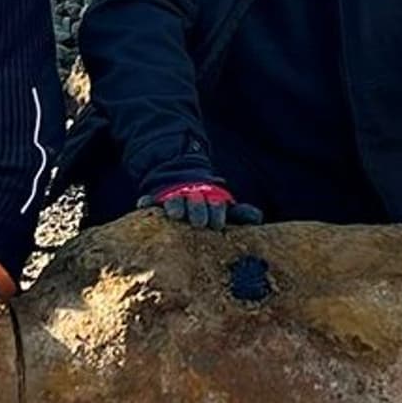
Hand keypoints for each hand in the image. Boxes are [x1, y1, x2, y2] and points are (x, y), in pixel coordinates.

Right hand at [144, 178, 262, 232]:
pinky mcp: (155, 198)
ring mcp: (173, 195)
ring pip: (175, 200)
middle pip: (196, 202)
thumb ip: (240, 213)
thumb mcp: (225, 207)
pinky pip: (149, 199)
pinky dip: (147, 201)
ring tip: (175, 214)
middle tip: (199, 223)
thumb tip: (258, 218)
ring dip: (176, 205)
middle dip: (198, 210)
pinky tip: (144, 205)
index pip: (215, 203)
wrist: (180, 177)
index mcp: (210, 197)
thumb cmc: (207, 202)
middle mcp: (192, 195)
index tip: (217, 224)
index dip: (216, 211)